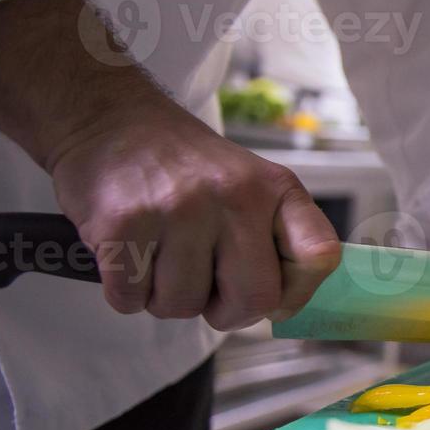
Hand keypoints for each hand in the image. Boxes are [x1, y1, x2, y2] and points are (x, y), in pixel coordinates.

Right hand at [0, 0, 341, 330]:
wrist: (109, 118)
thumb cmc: (183, 167)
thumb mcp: (249, 184)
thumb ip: (272, 237)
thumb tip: (281, 306)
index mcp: (276, 187)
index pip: (320, 257)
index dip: (297, 292)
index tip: (272, 294)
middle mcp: (236, 195)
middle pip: (254, 299)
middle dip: (226, 312)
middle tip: (205, 289)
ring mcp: (179, 208)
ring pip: (184, 305)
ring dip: (166, 298)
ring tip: (159, 255)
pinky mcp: (124, 222)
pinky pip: (133, 299)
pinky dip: (127, 292)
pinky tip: (128, 254)